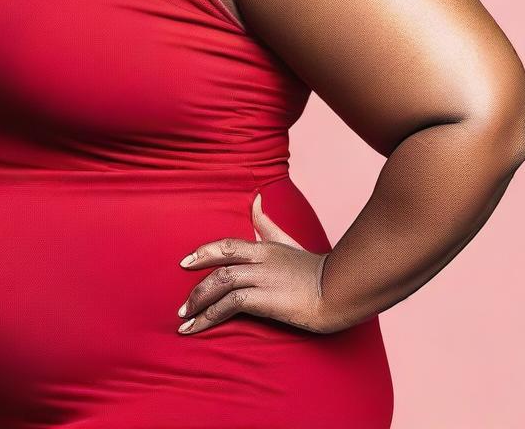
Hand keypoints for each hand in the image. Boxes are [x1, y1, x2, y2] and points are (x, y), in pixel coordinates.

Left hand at [175, 192, 343, 335]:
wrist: (343, 292)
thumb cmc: (318, 271)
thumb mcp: (290, 243)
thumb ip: (268, 224)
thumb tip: (255, 198)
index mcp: (266, 247)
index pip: (228, 244)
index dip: (204, 251)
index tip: (185, 261)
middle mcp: (261, 259)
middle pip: (220, 259)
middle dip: (195, 275)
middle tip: (180, 298)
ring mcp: (264, 278)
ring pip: (220, 282)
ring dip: (198, 301)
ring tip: (184, 319)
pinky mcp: (268, 299)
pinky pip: (231, 304)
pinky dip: (211, 314)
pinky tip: (199, 327)